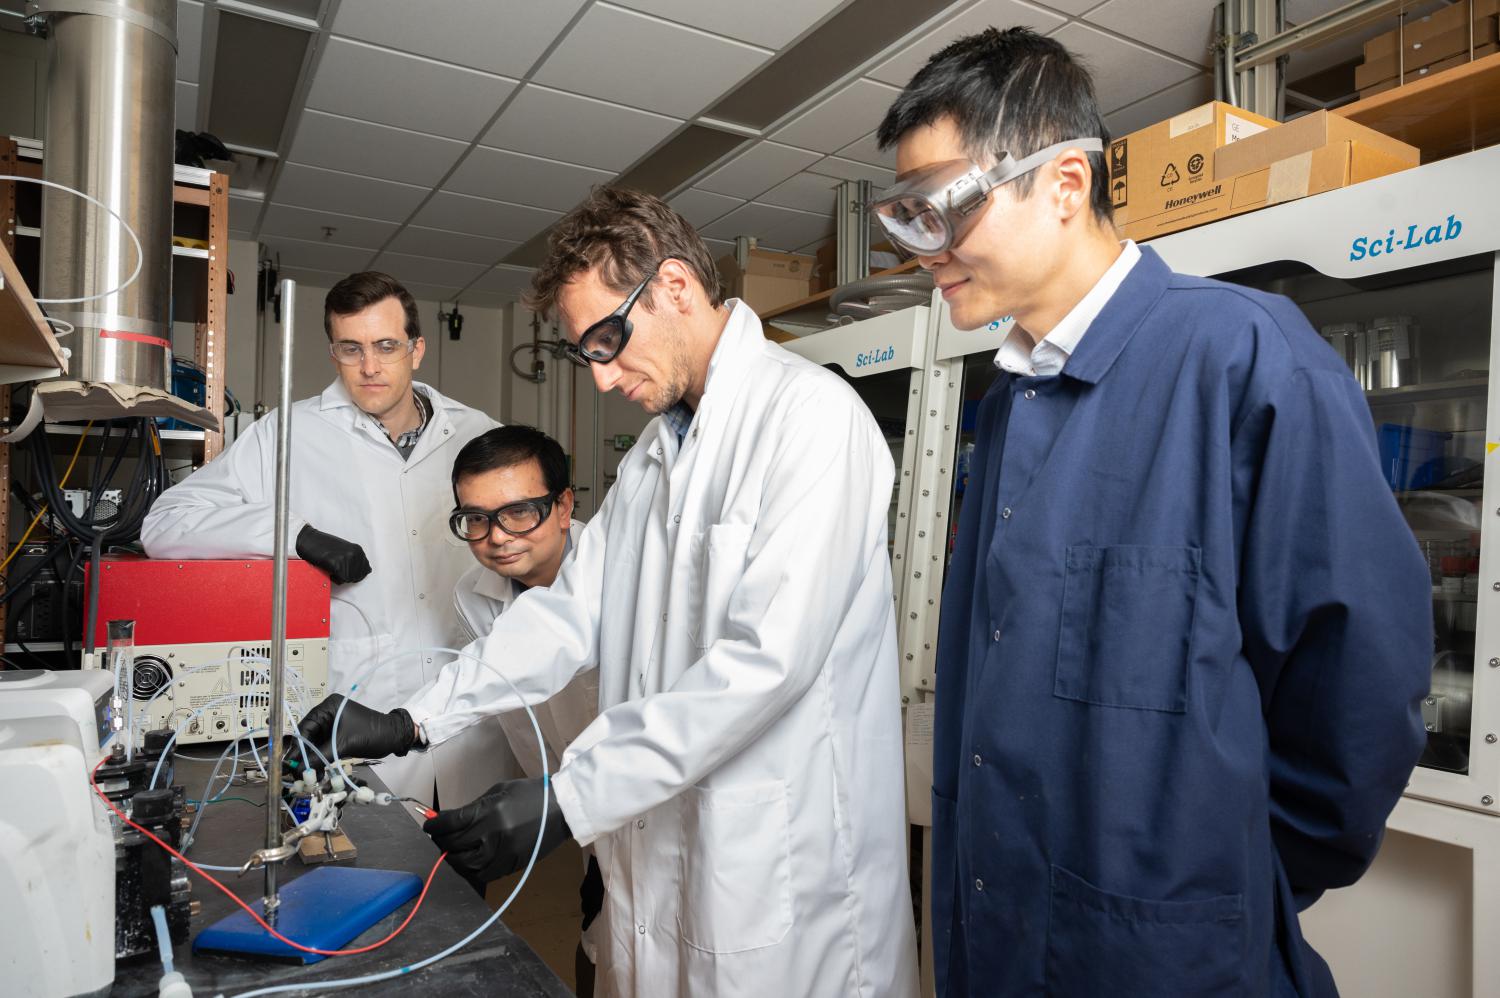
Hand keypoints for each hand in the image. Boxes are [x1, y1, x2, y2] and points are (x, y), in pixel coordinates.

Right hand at [293, 694, 415, 773]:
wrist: (394, 737)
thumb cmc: (372, 734)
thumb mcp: (344, 744)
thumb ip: (321, 756)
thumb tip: (300, 770)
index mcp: (329, 706)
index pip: (306, 727)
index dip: (297, 746)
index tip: (288, 762)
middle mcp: (328, 713)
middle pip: (308, 735)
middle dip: (302, 754)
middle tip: (292, 771)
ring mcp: (333, 724)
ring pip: (315, 743)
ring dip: (310, 758)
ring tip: (302, 774)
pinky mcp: (338, 734)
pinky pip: (323, 746)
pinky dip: (319, 758)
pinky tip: (313, 770)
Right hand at [295, 525, 371, 584]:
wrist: (309, 539)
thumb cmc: (324, 545)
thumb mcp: (345, 549)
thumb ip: (356, 558)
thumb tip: (368, 570)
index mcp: (358, 550)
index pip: (365, 571)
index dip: (353, 574)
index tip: (343, 569)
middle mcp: (355, 554)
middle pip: (356, 576)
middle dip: (347, 576)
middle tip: (335, 568)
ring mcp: (346, 559)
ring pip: (348, 579)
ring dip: (339, 577)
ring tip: (331, 567)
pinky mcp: (337, 564)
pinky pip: (341, 579)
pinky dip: (334, 578)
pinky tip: (329, 569)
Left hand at [424, 778, 570, 882]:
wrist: (561, 809)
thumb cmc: (529, 794)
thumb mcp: (498, 792)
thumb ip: (472, 808)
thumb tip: (449, 820)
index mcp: (489, 812)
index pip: (450, 824)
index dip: (434, 826)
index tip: (429, 826)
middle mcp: (493, 834)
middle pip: (454, 845)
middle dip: (441, 841)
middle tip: (438, 838)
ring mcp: (503, 853)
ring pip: (465, 865)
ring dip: (453, 859)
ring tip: (451, 851)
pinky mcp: (511, 865)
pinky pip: (483, 875)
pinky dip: (471, 870)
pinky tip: (469, 861)